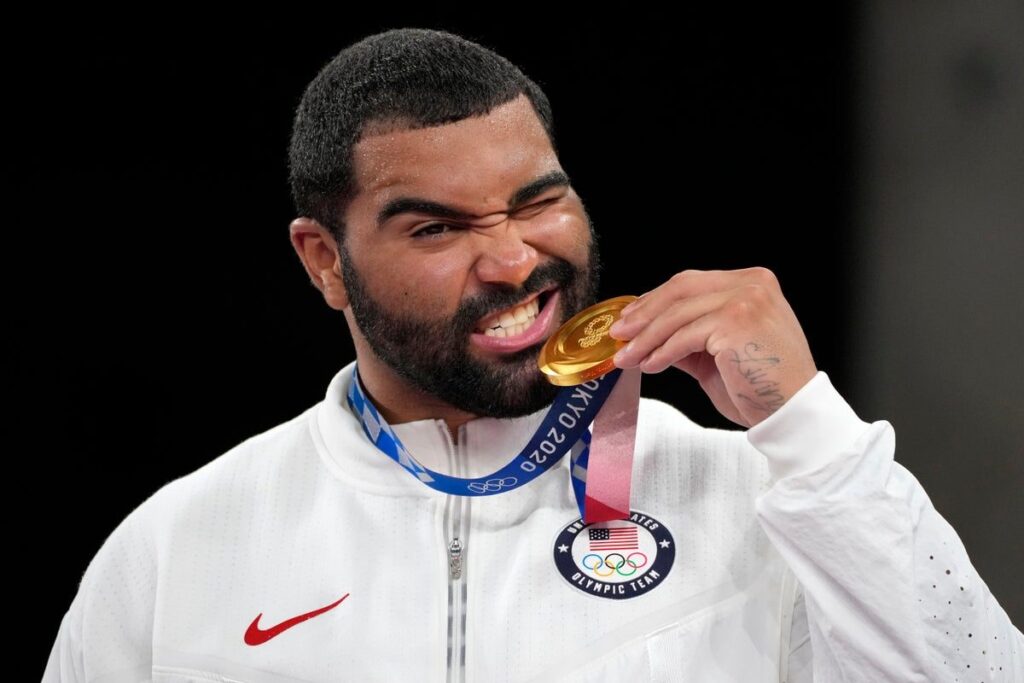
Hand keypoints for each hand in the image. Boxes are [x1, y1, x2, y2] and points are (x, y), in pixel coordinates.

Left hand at [609, 267, 817, 427]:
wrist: (792, 413)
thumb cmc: (762, 387)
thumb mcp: (717, 354)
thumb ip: (689, 337)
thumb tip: (648, 334)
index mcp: (753, 283)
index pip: (691, 283)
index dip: (655, 299)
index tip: (630, 317)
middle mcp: (752, 284)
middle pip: (681, 289)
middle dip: (644, 313)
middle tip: (619, 334)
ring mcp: (746, 300)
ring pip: (678, 314)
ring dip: (646, 338)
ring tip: (627, 357)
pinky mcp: (736, 322)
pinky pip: (685, 336)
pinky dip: (662, 351)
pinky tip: (649, 365)